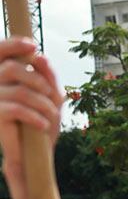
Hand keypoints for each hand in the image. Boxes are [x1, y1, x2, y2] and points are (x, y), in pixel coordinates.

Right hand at [0, 39, 62, 198]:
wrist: (33, 154)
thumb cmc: (41, 121)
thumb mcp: (51, 97)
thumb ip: (48, 76)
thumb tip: (40, 56)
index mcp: (3, 76)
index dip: (12, 44)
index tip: (33, 46)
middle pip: (13, 69)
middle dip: (38, 80)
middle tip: (50, 93)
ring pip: (20, 91)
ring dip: (42, 102)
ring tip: (51, 114)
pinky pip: (16, 109)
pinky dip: (35, 116)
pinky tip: (43, 125)